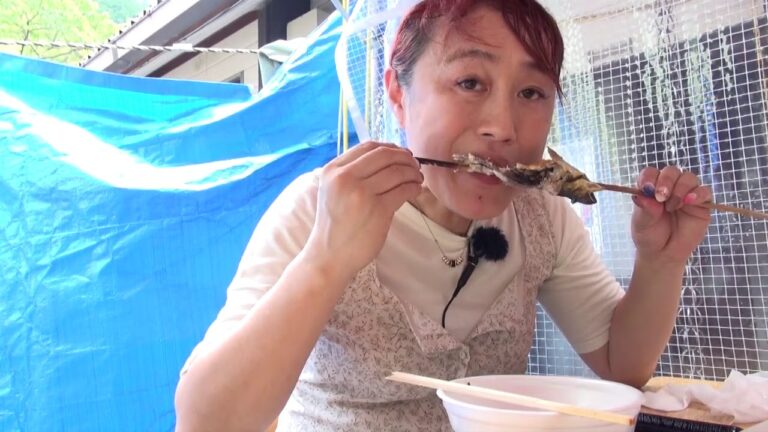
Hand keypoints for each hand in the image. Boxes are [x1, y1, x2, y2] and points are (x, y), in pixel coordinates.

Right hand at [304, 142, 422, 281]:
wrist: (329, 255)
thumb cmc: (335, 224)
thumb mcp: (333, 190)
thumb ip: (352, 173)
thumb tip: (389, 157)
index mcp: (332, 170)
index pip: (367, 146)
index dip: (390, 147)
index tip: (402, 154)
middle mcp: (345, 178)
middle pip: (385, 155)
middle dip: (405, 158)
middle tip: (415, 166)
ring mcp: (362, 193)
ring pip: (397, 171)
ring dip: (413, 173)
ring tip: (417, 179)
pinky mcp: (378, 209)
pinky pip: (404, 190)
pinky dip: (414, 187)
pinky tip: (415, 190)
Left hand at [630, 166, 711, 263]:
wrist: (664, 253)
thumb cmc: (649, 236)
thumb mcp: (641, 224)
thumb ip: (644, 209)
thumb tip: (642, 195)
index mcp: (651, 188)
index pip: (650, 173)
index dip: (649, 177)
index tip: (647, 188)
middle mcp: (669, 187)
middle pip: (671, 172)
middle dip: (666, 181)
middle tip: (661, 197)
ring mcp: (686, 194)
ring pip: (688, 178)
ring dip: (681, 188)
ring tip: (673, 206)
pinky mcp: (701, 204)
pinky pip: (705, 191)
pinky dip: (698, 193)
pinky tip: (690, 202)